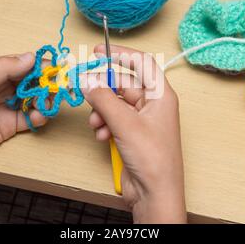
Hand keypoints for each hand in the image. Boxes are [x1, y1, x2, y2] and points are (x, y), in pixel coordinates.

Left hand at [0, 53, 47, 222]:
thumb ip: (4, 69)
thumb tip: (32, 57)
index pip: (20, 63)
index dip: (39, 65)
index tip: (57, 68)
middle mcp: (0, 87)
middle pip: (30, 81)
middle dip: (45, 83)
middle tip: (57, 88)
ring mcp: (5, 107)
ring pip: (33, 98)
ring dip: (44, 100)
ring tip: (46, 105)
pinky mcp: (9, 126)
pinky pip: (30, 118)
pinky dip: (38, 116)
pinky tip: (39, 117)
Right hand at [81, 45, 185, 223]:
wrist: (154, 194)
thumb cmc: (152, 158)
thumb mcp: (125, 124)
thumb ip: (103, 99)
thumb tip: (86, 80)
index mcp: (160, 95)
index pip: (142, 63)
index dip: (121, 54)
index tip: (98, 51)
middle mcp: (152, 105)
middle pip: (123, 84)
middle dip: (103, 89)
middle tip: (84, 88)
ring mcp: (141, 120)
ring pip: (114, 103)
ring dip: (101, 111)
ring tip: (97, 123)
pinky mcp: (131, 134)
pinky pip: (113, 119)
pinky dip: (104, 124)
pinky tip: (102, 136)